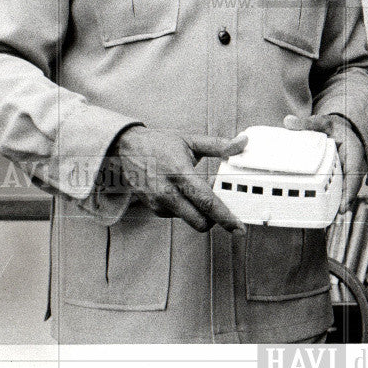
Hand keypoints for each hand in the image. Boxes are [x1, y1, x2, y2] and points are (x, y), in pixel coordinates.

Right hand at [117, 125, 246, 233]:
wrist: (126, 149)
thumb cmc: (158, 144)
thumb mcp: (190, 140)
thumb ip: (219, 145)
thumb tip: (241, 143)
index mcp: (180, 174)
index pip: (207, 202)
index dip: (225, 217)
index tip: (238, 227)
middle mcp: (168, 193)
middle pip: (200, 221)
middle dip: (216, 219)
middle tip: (222, 203)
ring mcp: (159, 204)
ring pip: (190, 220)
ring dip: (201, 212)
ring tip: (201, 190)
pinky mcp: (154, 209)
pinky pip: (178, 216)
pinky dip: (188, 209)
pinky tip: (186, 193)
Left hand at [283, 113, 365, 213]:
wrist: (346, 128)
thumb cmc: (335, 126)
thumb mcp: (322, 122)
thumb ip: (306, 123)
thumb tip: (288, 122)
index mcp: (353, 150)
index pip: (354, 172)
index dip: (349, 190)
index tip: (344, 205)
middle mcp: (357, 163)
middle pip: (352, 186)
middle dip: (345, 202)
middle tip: (334, 217)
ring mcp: (354, 171)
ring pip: (350, 189)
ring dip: (343, 203)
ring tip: (332, 219)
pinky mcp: (348, 176)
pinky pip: (346, 189)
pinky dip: (341, 199)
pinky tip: (332, 211)